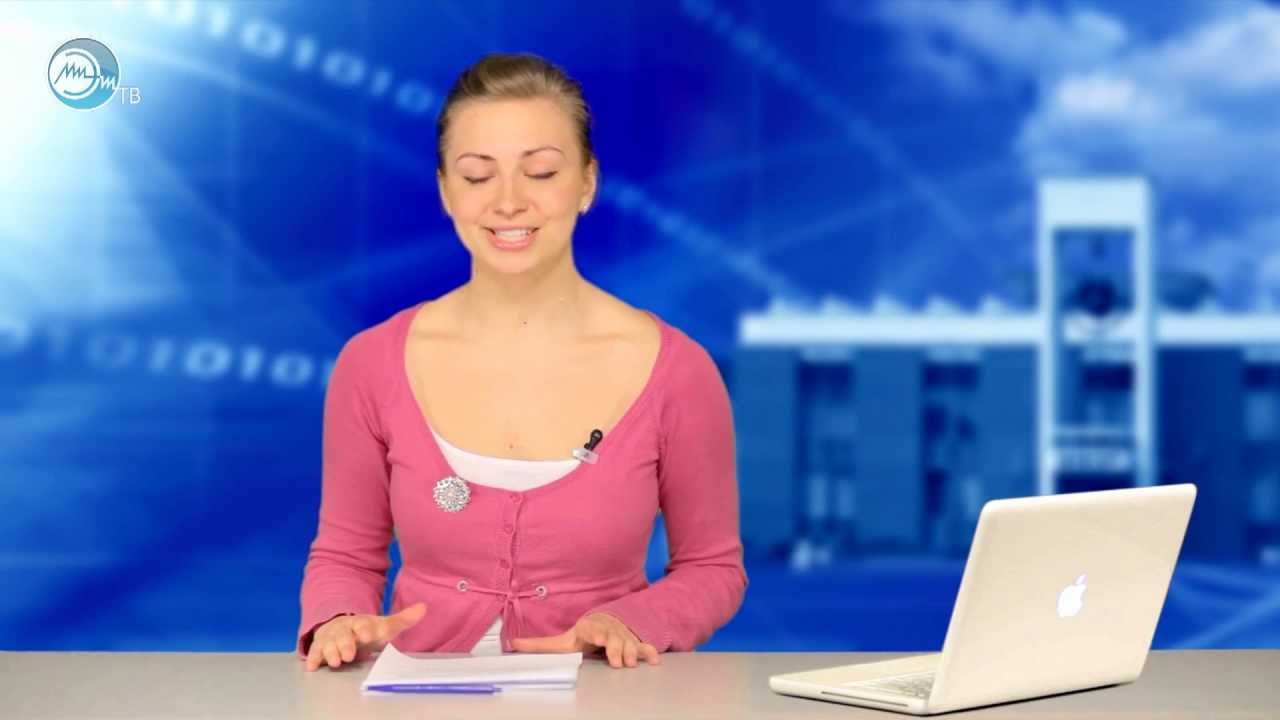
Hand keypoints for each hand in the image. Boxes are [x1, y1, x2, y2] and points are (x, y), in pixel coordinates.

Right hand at [304, 602, 425, 671]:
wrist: (341, 627)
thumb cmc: (366, 630)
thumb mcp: (384, 625)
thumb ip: (403, 619)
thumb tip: (424, 607)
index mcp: (360, 623)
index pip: (362, 624)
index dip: (365, 629)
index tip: (369, 634)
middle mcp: (343, 629)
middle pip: (343, 636)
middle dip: (346, 644)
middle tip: (349, 654)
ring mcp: (330, 639)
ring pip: (328, 644)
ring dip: (330, 652)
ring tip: (336, 662)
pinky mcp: (319, 648)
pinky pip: (315, 653)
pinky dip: (313, 659)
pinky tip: (313, 667)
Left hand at [511, 612, 660, 668]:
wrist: (607, 623)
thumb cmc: (583, 635)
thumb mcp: (563, 640)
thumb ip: (540, 644)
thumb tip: (512, 644)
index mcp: (589, 628)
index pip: (593, 629)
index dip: (597, 633)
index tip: (600, 638)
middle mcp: (608, 630)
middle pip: (614, 638)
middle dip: (617, 648)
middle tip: (617, 662)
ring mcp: (623, 636)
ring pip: (630, 643)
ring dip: (632, 652)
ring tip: (631, 664)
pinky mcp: (635, 642)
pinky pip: (645, 646)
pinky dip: (650, 652)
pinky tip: (655, 661)